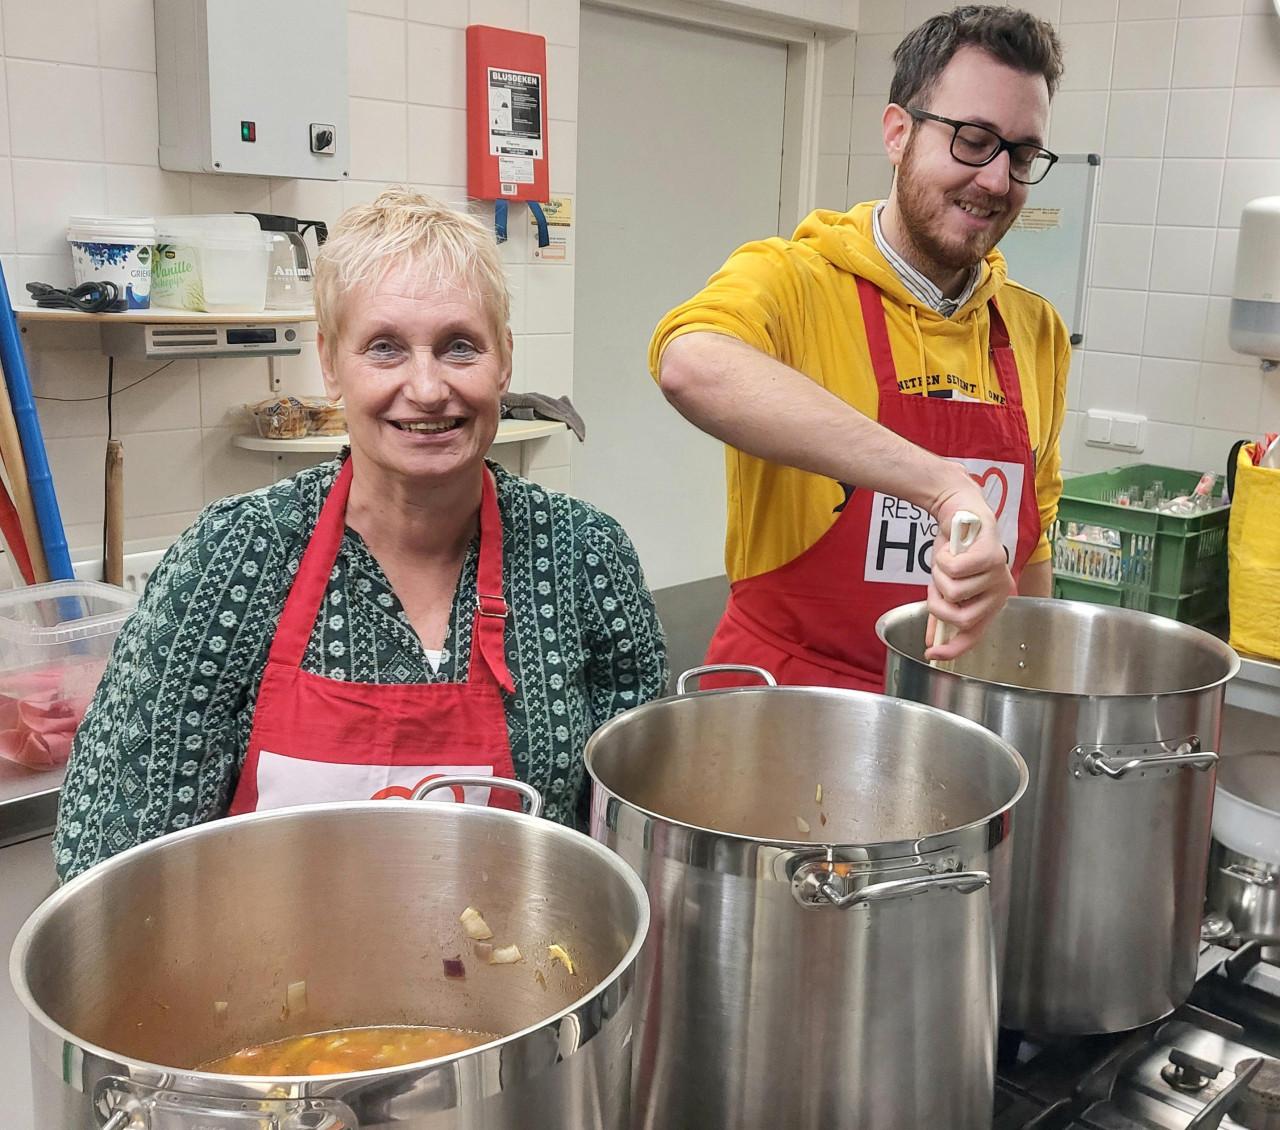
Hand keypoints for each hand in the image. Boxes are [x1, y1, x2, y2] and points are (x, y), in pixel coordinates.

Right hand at [924, 482, 1014, 660]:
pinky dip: (942, 559)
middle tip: (935, 583)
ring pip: (954, 592)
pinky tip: (949, 548)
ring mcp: (998, 574)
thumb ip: (942, 611)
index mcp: (991, 602)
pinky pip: (955, 570)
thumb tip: (931, 640)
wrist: (958, 510)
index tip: (932, 654)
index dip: (953, 648)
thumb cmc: (955, 548)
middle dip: (938, 603)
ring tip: (947, 559)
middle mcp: (999, 591)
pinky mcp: (991, 555)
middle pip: (961, 618)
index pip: (974, 635)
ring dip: (939, 574)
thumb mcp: (945, 583)